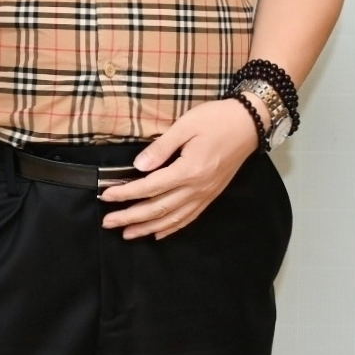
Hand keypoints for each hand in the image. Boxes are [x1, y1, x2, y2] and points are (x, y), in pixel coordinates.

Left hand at [99, 98, 261, 239]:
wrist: (249, 124)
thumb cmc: (216, 119)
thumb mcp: (185, 125)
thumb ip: (161, 147)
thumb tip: (138, 166)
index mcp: (189, 170)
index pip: (150, 187)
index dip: (125, 193)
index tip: (105, 195)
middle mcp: (197, 188)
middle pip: (158, 208)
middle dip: (131, 217)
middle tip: (108, 223)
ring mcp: (205, 195)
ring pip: (172, 218)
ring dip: (147, 228)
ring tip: (127, 234)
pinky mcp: (211, 196)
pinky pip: (189, 218)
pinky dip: (171, 228)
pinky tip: (158, 233)